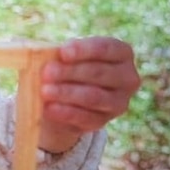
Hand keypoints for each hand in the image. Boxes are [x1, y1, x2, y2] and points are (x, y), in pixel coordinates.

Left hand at [39, 36, 140, 152]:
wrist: (64, 99)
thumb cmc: (67, 67)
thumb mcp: (64, 57)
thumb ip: (59, 54)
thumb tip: (42, 54)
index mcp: (121, 53)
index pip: (106, 48)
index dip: (84, 50)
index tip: (63, 53)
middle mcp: (127, 77)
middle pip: (98, 73)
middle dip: (70, 72)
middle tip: (46, 72)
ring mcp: (119, 102)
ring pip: (93, 96)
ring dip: (67, 93)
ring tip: (45, 91)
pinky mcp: (104, 121)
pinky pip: (86, 118)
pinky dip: (65, 112)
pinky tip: (49, 108)